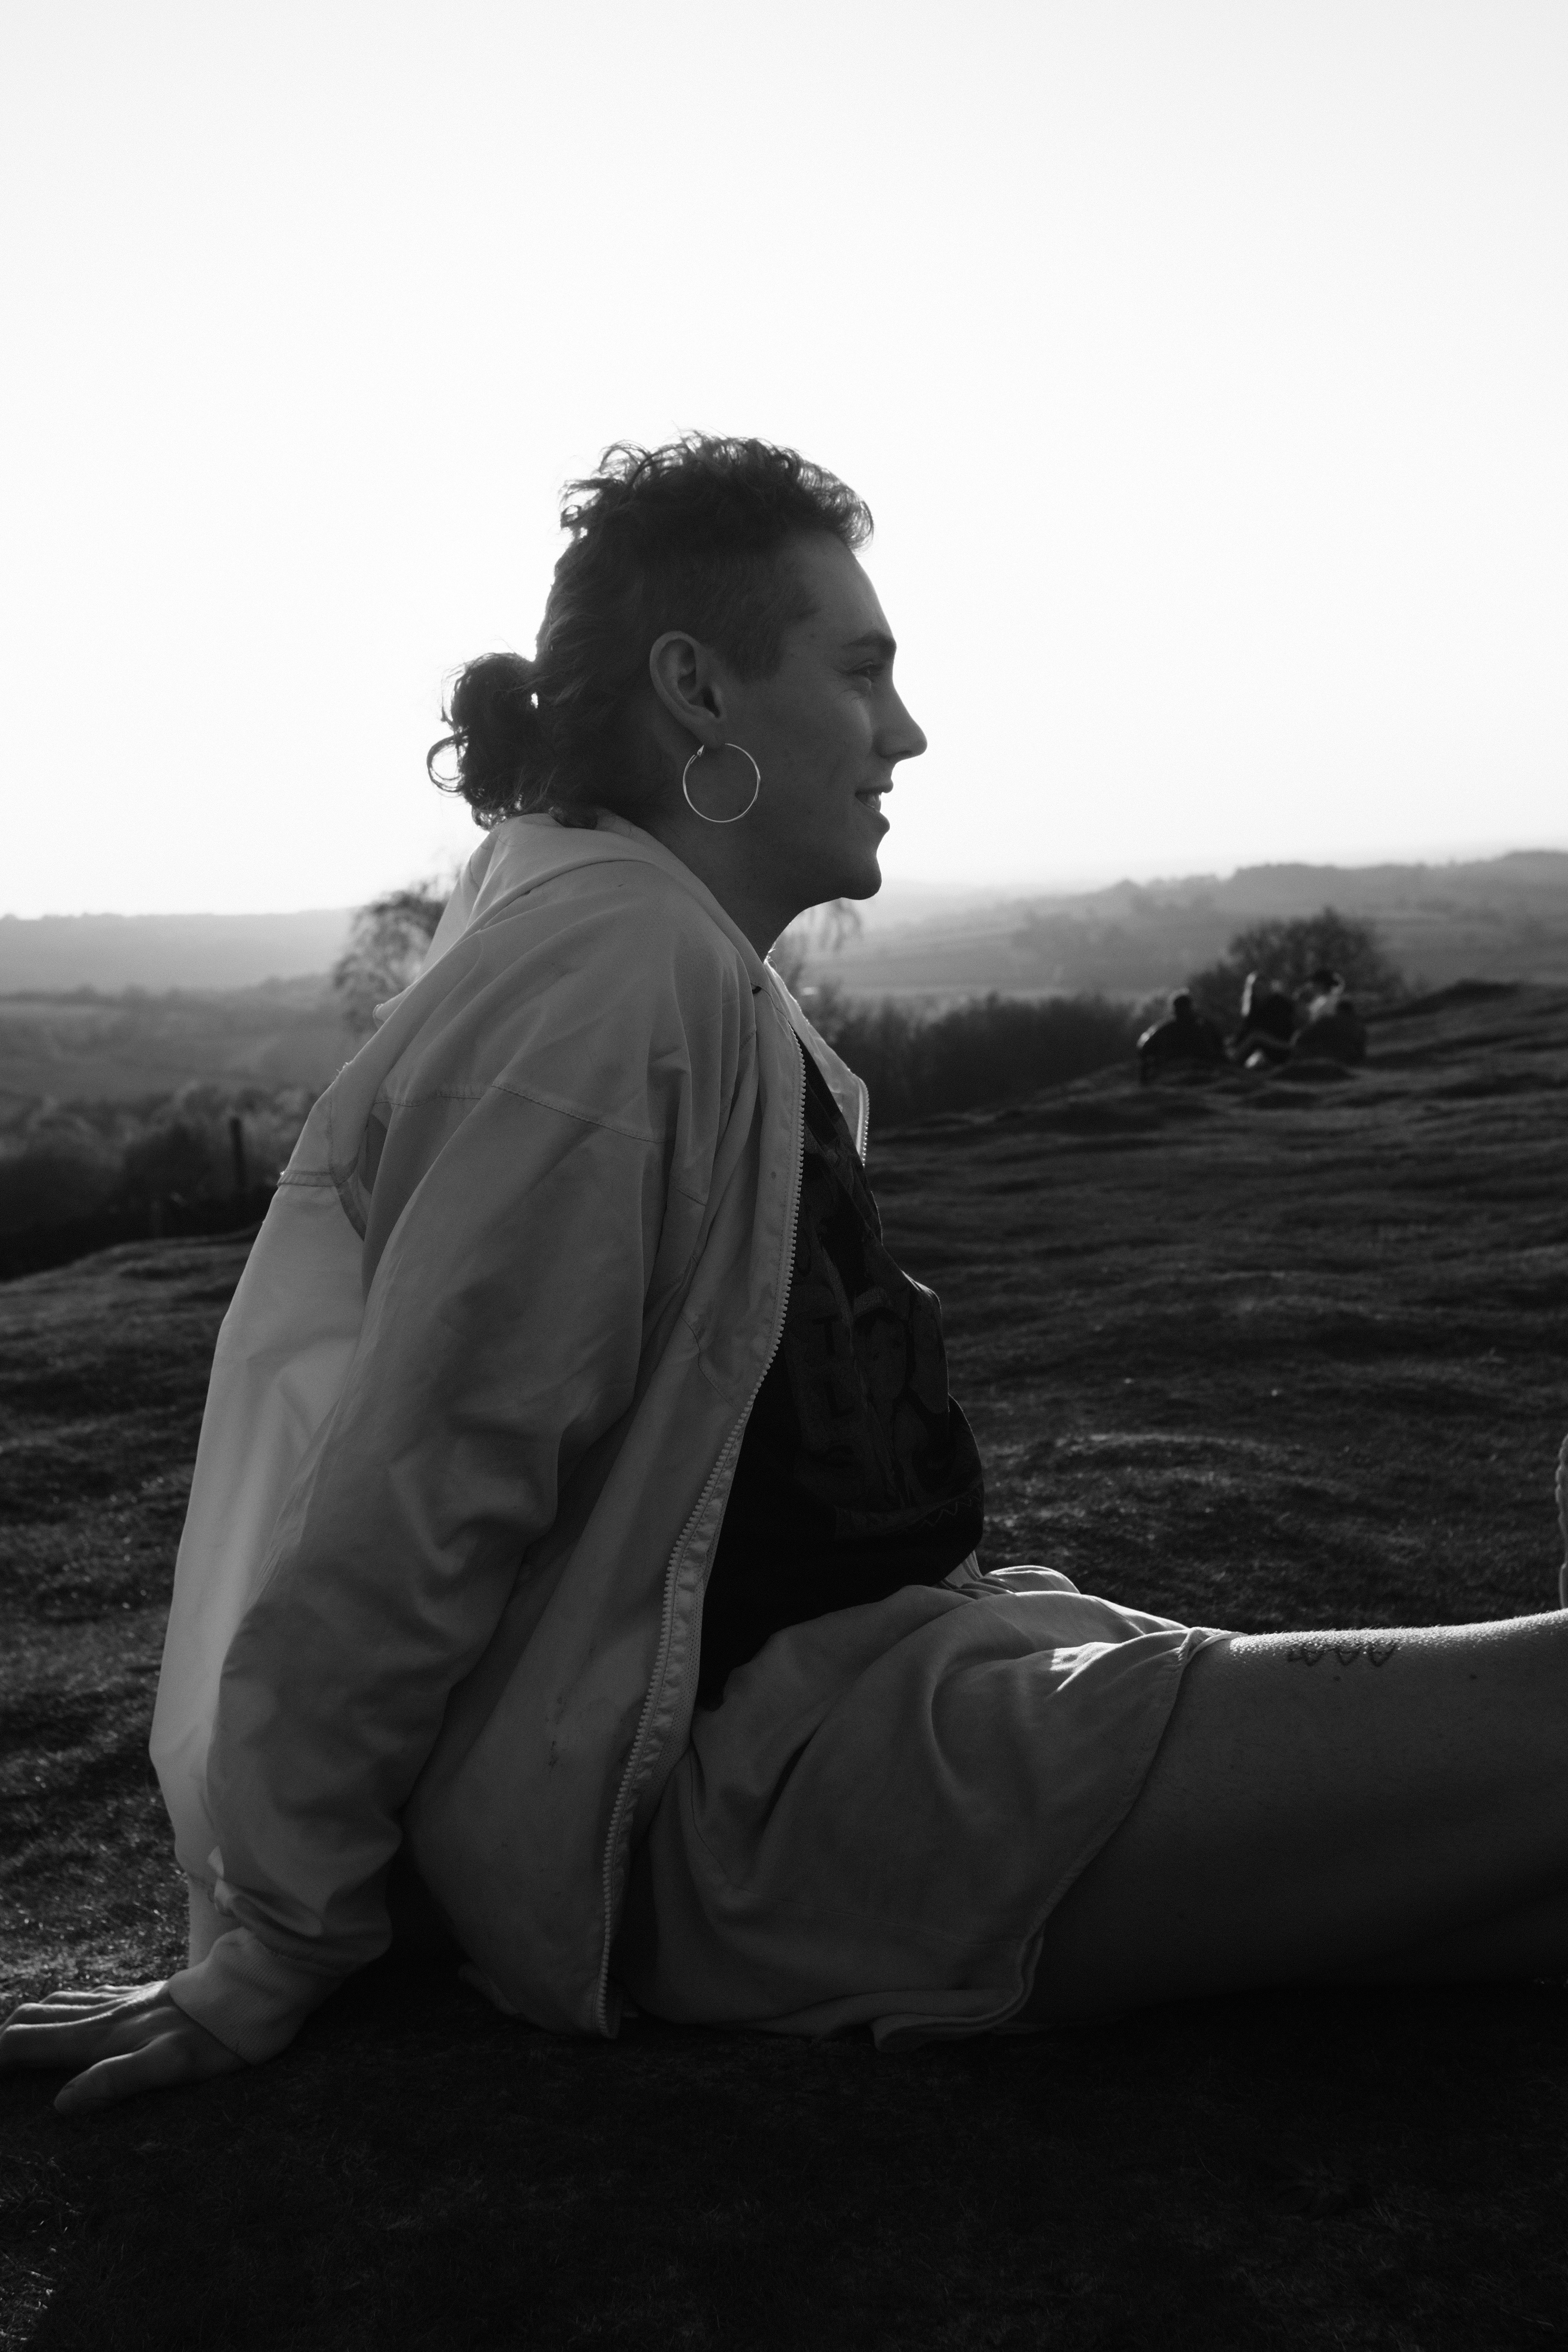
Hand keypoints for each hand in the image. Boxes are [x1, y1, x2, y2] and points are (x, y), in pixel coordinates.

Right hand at [0, 1982, 244, 2113]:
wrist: (250, 1994)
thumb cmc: (214, 2038)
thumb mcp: (169, 2066)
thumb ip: (114, 2080)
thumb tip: (60, 2104)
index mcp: (101, 2036)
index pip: (26, 2043)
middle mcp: (103, 2014)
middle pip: (31, 2020)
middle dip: (1, 2041)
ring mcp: (120, 2000)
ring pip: (55, 2005)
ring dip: (24, 2022)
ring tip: (9, 2043)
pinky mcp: (139, 1995)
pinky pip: (83, 1997)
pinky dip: (57, 2009)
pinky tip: (62, 2014)